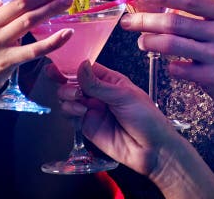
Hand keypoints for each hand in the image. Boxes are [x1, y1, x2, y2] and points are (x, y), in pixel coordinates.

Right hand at [57, 61, 182, 176]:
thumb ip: (99, 84)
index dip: (72, 65)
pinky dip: (69, 111)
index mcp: (110, 81)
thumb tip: (81, 66)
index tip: (61, 64)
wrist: (151, 149)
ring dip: (67, 95)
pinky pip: (70, 115)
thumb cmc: (147, 118)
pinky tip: (80, 112)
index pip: (86, 68)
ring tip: (77, 97)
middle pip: (73, 82)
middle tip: (65, 82)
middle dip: (65, 80)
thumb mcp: (124, 96)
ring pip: (68, 98)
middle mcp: (98, 94)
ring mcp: (92, 110)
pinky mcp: (87, 126)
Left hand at [120, 0, 213, 132]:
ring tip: (141, 42)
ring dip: (150, 42)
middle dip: (145, 20)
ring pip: (172, 45)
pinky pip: (179, 69)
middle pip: (174, 21)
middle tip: (128, 22)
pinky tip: (168, 65)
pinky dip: (169, 66)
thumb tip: (166, 2)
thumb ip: (203, 14)